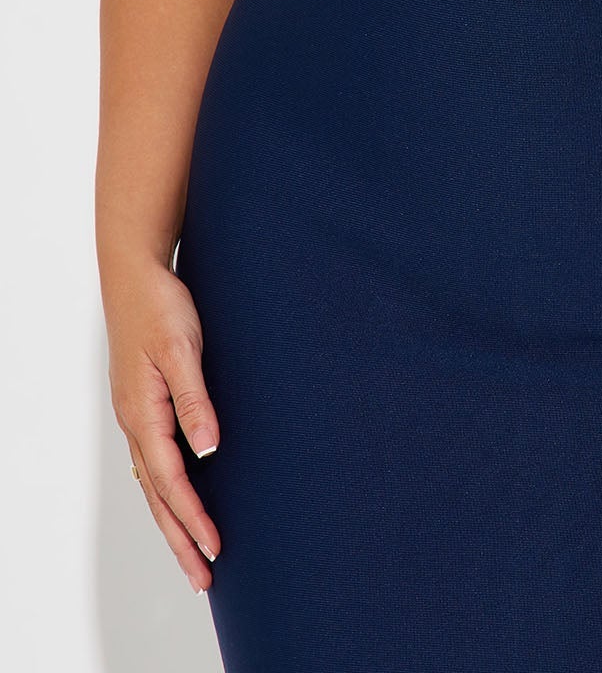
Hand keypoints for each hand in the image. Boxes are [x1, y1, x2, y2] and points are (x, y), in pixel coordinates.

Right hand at [104, 254, 221, 591]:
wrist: (135, 274)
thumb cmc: (160, 306)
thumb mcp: (182, 347)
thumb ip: (194, 398)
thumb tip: (209, 449)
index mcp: (143, 413)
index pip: (170, 480)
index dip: (193, 517)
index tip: (215, 549)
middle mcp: (136, 422)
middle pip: (158, 495)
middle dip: (180, 539)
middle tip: (203, 579)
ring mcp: (136, 416)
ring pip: (154, 484)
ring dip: (174, 521)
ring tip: (195, 555)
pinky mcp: (143, 406)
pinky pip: (154, 462)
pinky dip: (168, 492)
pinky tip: (180, 502)